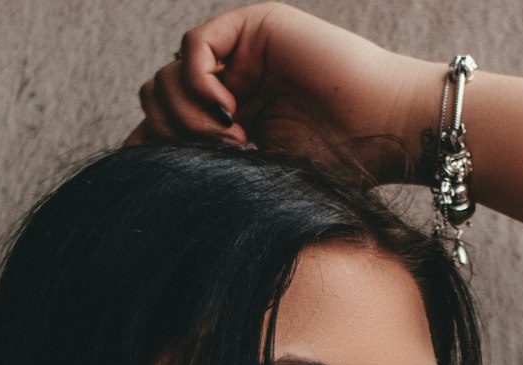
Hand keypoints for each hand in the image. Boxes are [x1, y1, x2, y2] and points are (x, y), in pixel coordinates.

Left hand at [125, 2, 435, 185]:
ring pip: (168, 76)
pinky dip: (197, 83)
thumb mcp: (255, 178)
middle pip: (156, 99)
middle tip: (222, 157)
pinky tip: (228, 111)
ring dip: (188, 116)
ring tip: (232, 141)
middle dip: (173, 135)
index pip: (161, 126)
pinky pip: (193, 47)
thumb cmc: (338, 167)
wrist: (384, 130)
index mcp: (229, 123)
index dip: (150, 148)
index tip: (167, 179)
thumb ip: (205, 170)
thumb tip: (138, 171)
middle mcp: (230, 86)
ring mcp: (240, 56)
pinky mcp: (253, 28)